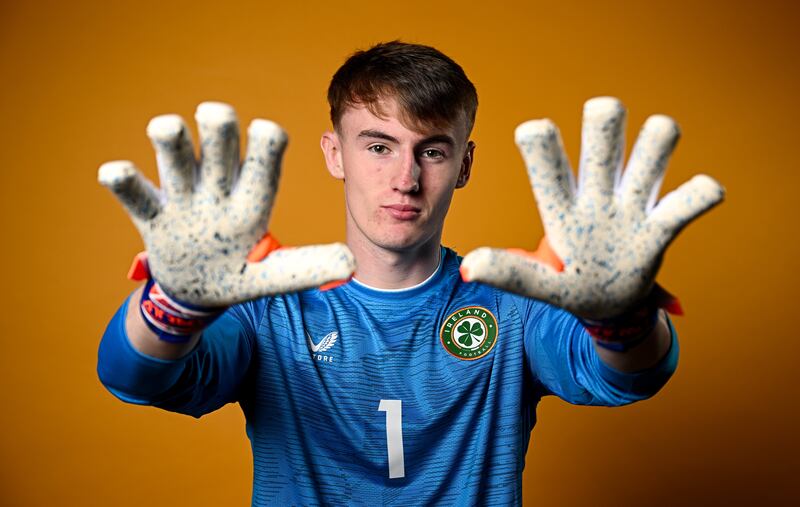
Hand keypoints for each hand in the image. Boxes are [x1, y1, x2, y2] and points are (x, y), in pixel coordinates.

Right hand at [99, 102, 354, 306]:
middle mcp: (219, 189)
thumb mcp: (272, 276)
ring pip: (178, 160)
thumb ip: (306, 268)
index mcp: (251, 200)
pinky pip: (136, 195)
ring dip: (173, 142)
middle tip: (216, 114)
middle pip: (220, 149)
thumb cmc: (240, 273)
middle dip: (219, 130)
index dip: (267, 146)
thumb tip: (351, 262)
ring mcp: (184, 199)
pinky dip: (124, 182)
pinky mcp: (154, 216)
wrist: (197, 292)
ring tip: (166, 127)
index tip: (268, 131)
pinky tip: (115, 171)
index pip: (264, 164)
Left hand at [460, 97, 723, 318]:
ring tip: (655, 150)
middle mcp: (598, 191)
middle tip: (604, 112)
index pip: (546, 161)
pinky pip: (688, 202)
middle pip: (604, 132)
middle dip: (605, 119)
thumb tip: (468, 268)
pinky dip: (700, 192)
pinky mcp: (661, 226)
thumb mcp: (540, 284)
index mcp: (562, 204)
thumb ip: (510, 273)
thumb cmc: (569, 285)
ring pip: (653, 146)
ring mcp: (633, 204)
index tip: (534, 132)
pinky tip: (703, 192)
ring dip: (658, 140)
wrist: (609, 305)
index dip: (541, 143)